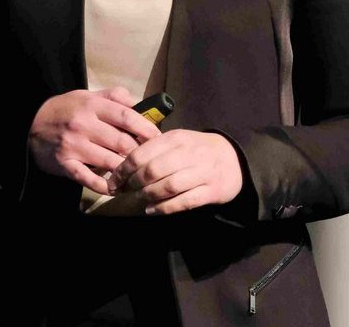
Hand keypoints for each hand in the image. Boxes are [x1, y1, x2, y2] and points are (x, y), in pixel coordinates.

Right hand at [28, 86, 161, 194]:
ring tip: (138, 175)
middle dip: (140, 153)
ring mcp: (74, 146)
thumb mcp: (89, 95)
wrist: (31, 125)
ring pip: (110, 162)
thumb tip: (143, 105)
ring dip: (127, 171)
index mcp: (93, 106)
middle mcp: (84, 125)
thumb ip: (116, 97)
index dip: (147, 129)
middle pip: (122, 142)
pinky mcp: (65, 164)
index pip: (127, 117)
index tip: (159, 138)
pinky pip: (89, 179)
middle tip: (151, 160)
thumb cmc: (67, 109)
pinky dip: (105, 186)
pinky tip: (116, 188)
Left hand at [107, 129, 243, 215]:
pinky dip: (164, 208)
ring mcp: (202, 173)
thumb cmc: (198, 150)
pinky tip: (152, 210)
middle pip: (152, 171)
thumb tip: (121, 164)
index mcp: (176, 138)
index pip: (142, 153)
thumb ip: (153, 149)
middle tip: (126, 190)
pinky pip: (183, 202)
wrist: (235, 159)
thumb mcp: (177, 141)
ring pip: (167, 187)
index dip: (123, 170)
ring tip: (140, 199)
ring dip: (148, 196)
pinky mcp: (211, 191)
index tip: (114, 181)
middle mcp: (189, 154)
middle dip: (134, 184)